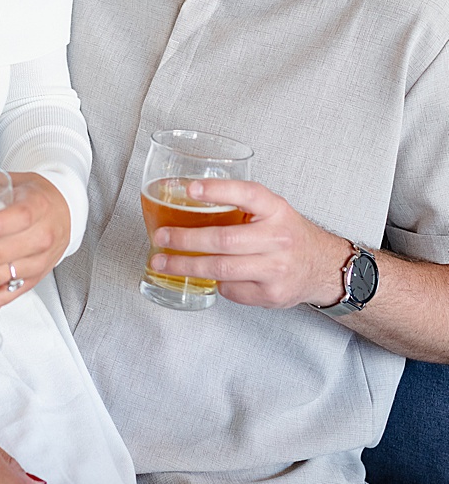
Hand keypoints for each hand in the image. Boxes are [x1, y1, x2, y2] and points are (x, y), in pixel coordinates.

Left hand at [148, 178, 347, 309]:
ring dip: (185, 266)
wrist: (324, 267)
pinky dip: (214, 282)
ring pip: (221, 269)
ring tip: (162, 262)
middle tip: (160, 237)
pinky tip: (205, 276)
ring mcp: (277, 269)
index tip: (190, 188)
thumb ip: (239, 205)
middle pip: (223, 240)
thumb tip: (182, 199)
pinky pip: (230, 289)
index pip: (248, 194)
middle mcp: (279, 238)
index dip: (218, 190)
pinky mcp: (272, 294)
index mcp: (277, 210)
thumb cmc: (287, 235)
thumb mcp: (271, 211)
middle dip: (184, 239)